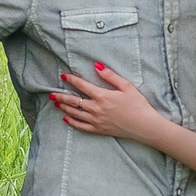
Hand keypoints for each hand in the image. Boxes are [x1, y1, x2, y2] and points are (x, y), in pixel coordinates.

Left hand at [52, 61, 168, 143]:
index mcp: (102, 96)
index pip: (82, 86)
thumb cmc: (138, 104)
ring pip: (75, 114)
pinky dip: (72, 123)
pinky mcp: (99, 130)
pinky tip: (66, 119)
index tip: (63, 76)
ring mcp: (96, 121)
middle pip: (74, 101)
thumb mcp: (126, 86)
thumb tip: (96, 65)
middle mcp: (96, 109)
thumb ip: (110, 76)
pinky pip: (81, 127)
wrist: (144, 126)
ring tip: (56, 104)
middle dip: (61, 97)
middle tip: (51, 94)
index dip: (71, 80)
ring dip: (64, 108)